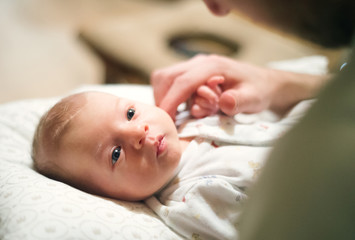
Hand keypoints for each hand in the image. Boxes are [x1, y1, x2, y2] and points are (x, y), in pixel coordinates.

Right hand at [151, 54, 325, 118]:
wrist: (264, 83)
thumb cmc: (259, 91)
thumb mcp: (254, 98)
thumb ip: (240, 101)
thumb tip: (223, 102)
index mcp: (213, 66)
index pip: (182, 82)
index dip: (170, 102)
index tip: (165, 121)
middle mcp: (200, 62)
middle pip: (165, 76)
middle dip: (163, 100)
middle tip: (171, 120)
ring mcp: (194, 66)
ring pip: (164, 79)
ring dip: (166, 98)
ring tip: (180, 115)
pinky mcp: (192, 73)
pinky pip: (171, 83)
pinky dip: (171, 97)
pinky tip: (184, 109)